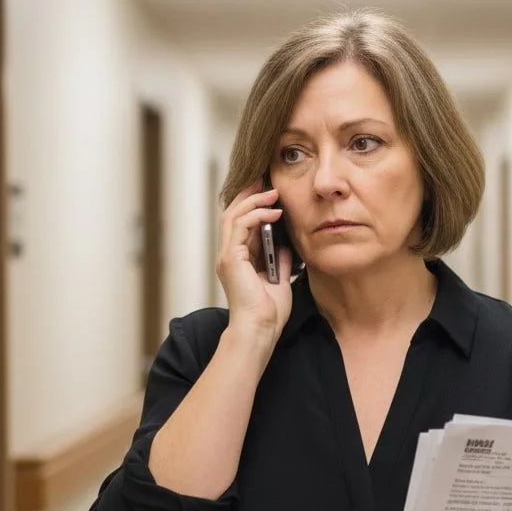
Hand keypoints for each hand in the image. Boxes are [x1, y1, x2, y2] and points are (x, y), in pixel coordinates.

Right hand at [217, 181, 292, 339]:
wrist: (261, 330)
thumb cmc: (269, 312)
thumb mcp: (280, 279)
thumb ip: (279, 260)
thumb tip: (284, 244)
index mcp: (238, 260)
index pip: (241, 223)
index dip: (252, 204)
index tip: (269, 190)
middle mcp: (229, 255)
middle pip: (232, 213)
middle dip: (249, 194)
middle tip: (266, 180)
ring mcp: (227, 256)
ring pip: (233, 215)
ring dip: (254, 201)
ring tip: (273, 192)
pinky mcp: (230, 259)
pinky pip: (240, 226)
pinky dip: (256, 214)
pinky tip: (274, 211)